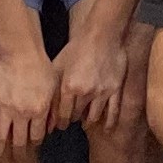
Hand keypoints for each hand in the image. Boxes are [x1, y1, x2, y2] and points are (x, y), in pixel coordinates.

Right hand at [0, 42, 56, 153]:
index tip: (31, 146)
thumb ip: (53, 108)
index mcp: (38, 112)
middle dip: (18, 152)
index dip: (34, 143)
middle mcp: (21, 114)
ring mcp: (4, 108)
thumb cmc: (41, 66)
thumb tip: (53, 126)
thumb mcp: (54, 88)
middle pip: (19, 140)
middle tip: (15, 159)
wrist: (21, 51)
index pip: (36, 136)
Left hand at [47, 11, 132, 131]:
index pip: (63, 114)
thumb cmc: (78, 47)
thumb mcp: (59, 63)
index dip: (60, 122)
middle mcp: (85, 94)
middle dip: (72, 119)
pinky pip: (113, 112)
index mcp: (69, 88)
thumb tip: (47, 102)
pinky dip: (109, 122)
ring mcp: (102, 93)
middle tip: (70, 121)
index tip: (59, 126)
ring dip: (88, 120)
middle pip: (77, 116)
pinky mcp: (115, 90)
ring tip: (85, 121)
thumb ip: (54, 84)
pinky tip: (106, 128)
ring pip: (94, 117)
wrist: (102, 34)